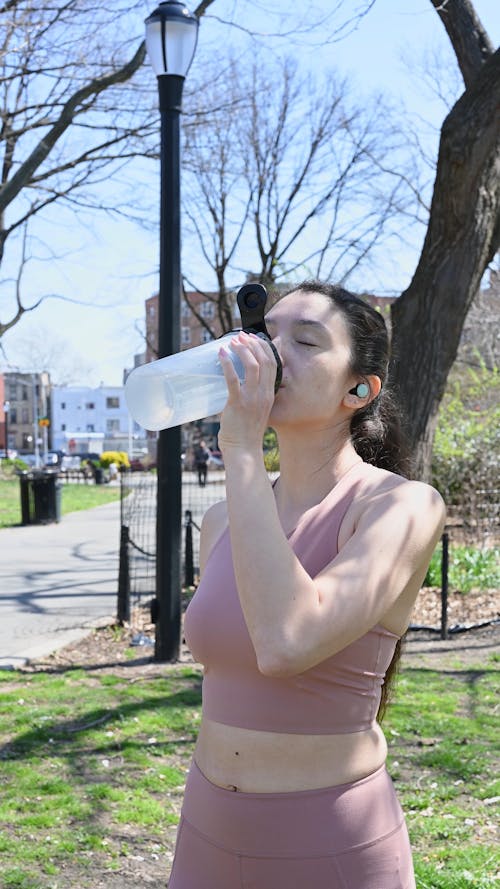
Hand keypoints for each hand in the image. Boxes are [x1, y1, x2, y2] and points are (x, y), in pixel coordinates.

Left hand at [218, 332, 277, 453]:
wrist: (243, 450)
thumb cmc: (246, 431)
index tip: (255, 338)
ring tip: (232, 342)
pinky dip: (227, 364)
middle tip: (241, 336)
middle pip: (265, 360)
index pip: (274, 364)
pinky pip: (234, 379)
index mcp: (270, 394)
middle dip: (253, 344)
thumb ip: (254, 395)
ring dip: (242, 350)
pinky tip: (221, 355)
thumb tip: (241, 382)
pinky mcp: (238, 404)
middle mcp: (264, 394)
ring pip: (253, 366)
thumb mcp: (257, 409)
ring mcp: (252, 399)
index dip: (266, 347)